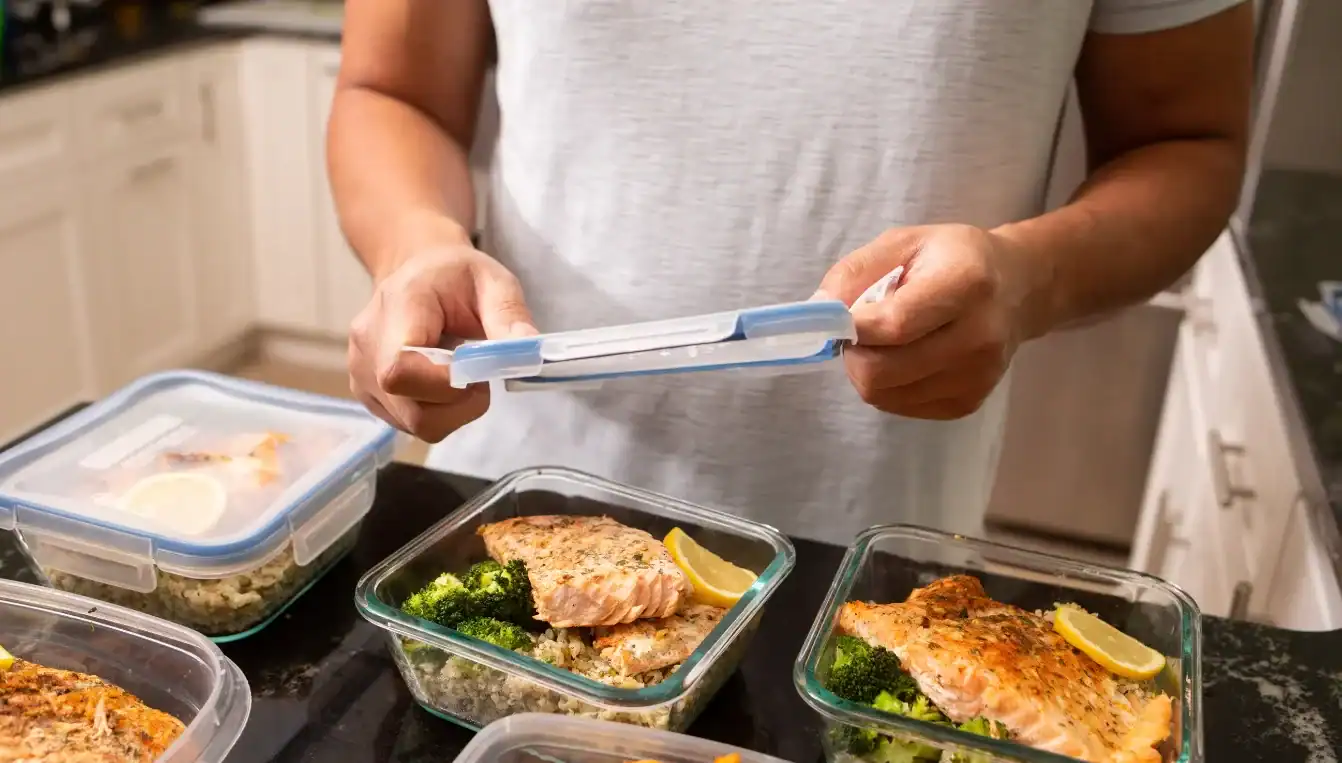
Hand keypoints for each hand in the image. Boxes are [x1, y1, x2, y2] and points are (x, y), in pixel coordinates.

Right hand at [348, 214, 537, 441]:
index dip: (445, 386)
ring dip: (451, 411)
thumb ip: (510, 316)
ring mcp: (360, 371)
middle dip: (459, 404)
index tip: (480, 375)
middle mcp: (368, 342)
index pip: (402, 368)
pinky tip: (440, 383)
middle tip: (480, 377)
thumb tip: (529, 352)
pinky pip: (407, 423)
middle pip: (410, 407)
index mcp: (399, 305)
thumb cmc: (456, 278)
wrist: (416, 273)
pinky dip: (436, 412)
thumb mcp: (494, 282)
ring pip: (412, 422)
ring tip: (461, 375)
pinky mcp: (366, 392)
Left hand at [816, 224, 1044, 419]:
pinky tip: (905, 357)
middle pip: (883, 371)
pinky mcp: (967, 403)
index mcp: (967, 284)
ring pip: (884, 394)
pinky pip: (899, 405)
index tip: (837, 319)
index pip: (895, 325)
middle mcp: (979, 337)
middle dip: (854, 353)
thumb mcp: (903, 242)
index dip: (854, 328)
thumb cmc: (951, 259)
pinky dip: (887, 384)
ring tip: (886, 341)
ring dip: (868, 369)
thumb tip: (817, 309)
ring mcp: (976, 377)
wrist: (1015, 290)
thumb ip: (855, 272)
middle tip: (858, 331)